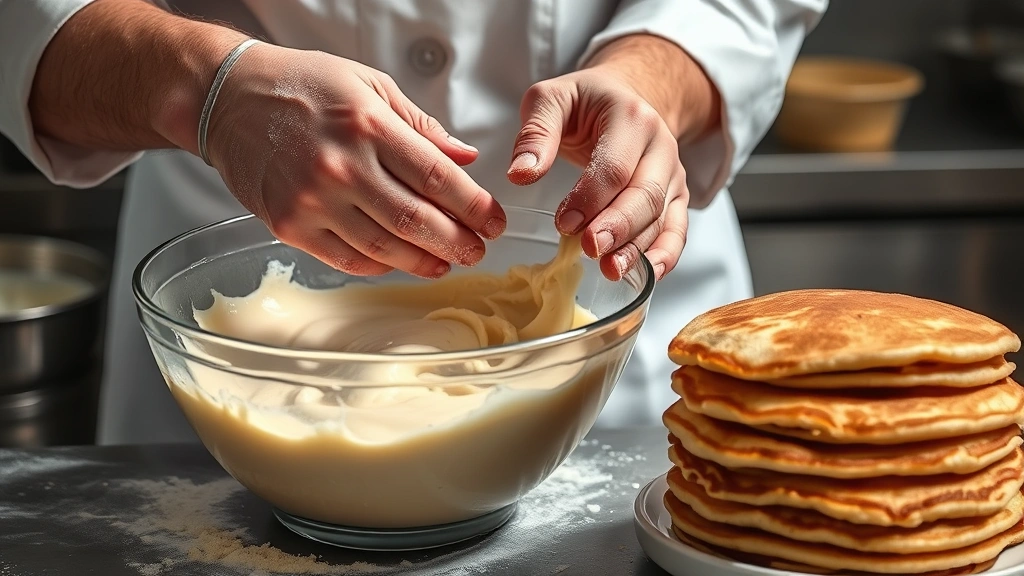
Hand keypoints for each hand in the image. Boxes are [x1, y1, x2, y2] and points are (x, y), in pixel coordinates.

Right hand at [205, 45, 505, 277]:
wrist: (229, 99)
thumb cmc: (302, 86)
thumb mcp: (370, 87)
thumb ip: (422, 126)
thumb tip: (466, 157)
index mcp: (368, 125)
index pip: (437, 176)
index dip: (474, 206)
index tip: (494, 221)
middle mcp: (341, 165)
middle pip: (416, 220)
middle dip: (458, 242)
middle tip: (478, 250)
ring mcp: (313, 199)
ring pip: (385, 247)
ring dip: (424, 261)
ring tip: (447, 262)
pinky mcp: (289, 225)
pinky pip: (347, 258)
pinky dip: (382, 265)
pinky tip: (402, 262)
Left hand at [506, 69, 687, 281]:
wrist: (627, 96)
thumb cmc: (585, 102)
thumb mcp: (552, 99)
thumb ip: (535, 132)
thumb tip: (520, 174)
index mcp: (632, 118)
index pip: (615, 166)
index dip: (590, 198)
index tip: (564, 222)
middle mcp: (661, 146)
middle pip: (645, 194)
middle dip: (617, 227)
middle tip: (590, 249)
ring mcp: (672, 174)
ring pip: (661, 217)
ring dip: (637, 248)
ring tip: (610, 270)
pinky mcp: (674, 196)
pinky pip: (677, 229)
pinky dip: (666, 254)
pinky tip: (647, 274)